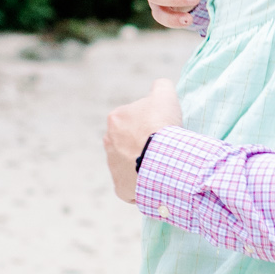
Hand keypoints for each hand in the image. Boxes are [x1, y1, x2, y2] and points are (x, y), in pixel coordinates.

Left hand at [104, 79, 182, 202]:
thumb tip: (160, 86)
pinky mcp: (120, 187)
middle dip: (142, 144)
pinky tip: (157, 181)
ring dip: (141, 164)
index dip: (150, 124)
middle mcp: (108, 143)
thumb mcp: (165, 95)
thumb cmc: (162, 125)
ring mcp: (113, 167)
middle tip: (163, 148)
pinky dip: (142, 184)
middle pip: (128, 143)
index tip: (162, 130)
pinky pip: (131, 186)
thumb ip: (160, 86)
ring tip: (161, 166)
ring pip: (128, 165)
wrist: (163, 158)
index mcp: (115, 119)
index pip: (133, 120)